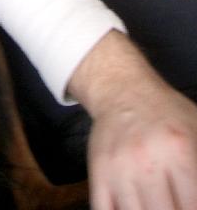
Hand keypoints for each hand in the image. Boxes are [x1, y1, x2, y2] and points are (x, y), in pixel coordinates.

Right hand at [88, 82, 196, 208]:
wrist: (122, 88)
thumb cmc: (166, 113)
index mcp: (180, 150)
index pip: (192, 205)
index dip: (192, 209)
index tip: (186, 203)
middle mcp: (148, 160)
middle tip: (172, 203)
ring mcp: (120, 168)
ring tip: (154, 204)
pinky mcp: (99, 172)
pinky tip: (132, 205)